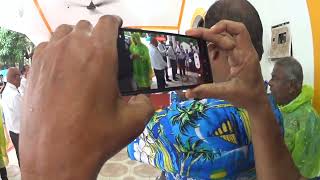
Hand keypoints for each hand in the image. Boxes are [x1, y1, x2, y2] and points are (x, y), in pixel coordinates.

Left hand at [20, 16, 153, 178]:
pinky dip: (55, 51)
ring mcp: (49, 56)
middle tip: (102, 56)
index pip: (108, 23)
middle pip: (85, 27)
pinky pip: (46, 47)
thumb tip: (143, 98)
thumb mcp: (133, 121)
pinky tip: (61, 70)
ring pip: (63, 34)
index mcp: (100, 54)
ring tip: (81, 60)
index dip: (116, 25)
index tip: (118, 34)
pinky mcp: (33, 68)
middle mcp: (73, 48)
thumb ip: (145, 103)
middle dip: (96, 36)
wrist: (56, 157)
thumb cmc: (96, 136)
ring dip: (74, 41)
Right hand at [185, 20, 266, 109]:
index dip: (221, 28)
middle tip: (190, 33)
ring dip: (211, 37)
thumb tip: (188, 92)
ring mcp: (240, 53)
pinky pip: (225, 45)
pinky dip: (214, 46)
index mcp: (245, 56)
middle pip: (228, 32)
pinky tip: (207, 53)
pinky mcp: (236, 57)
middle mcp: (244, 51)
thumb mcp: (227, 93)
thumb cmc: (247, 96)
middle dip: (209, 31)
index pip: (236, 33)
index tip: (206, 32)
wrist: (257, 102)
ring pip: (226, 37)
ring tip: (196, 42)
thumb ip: (207, 91)